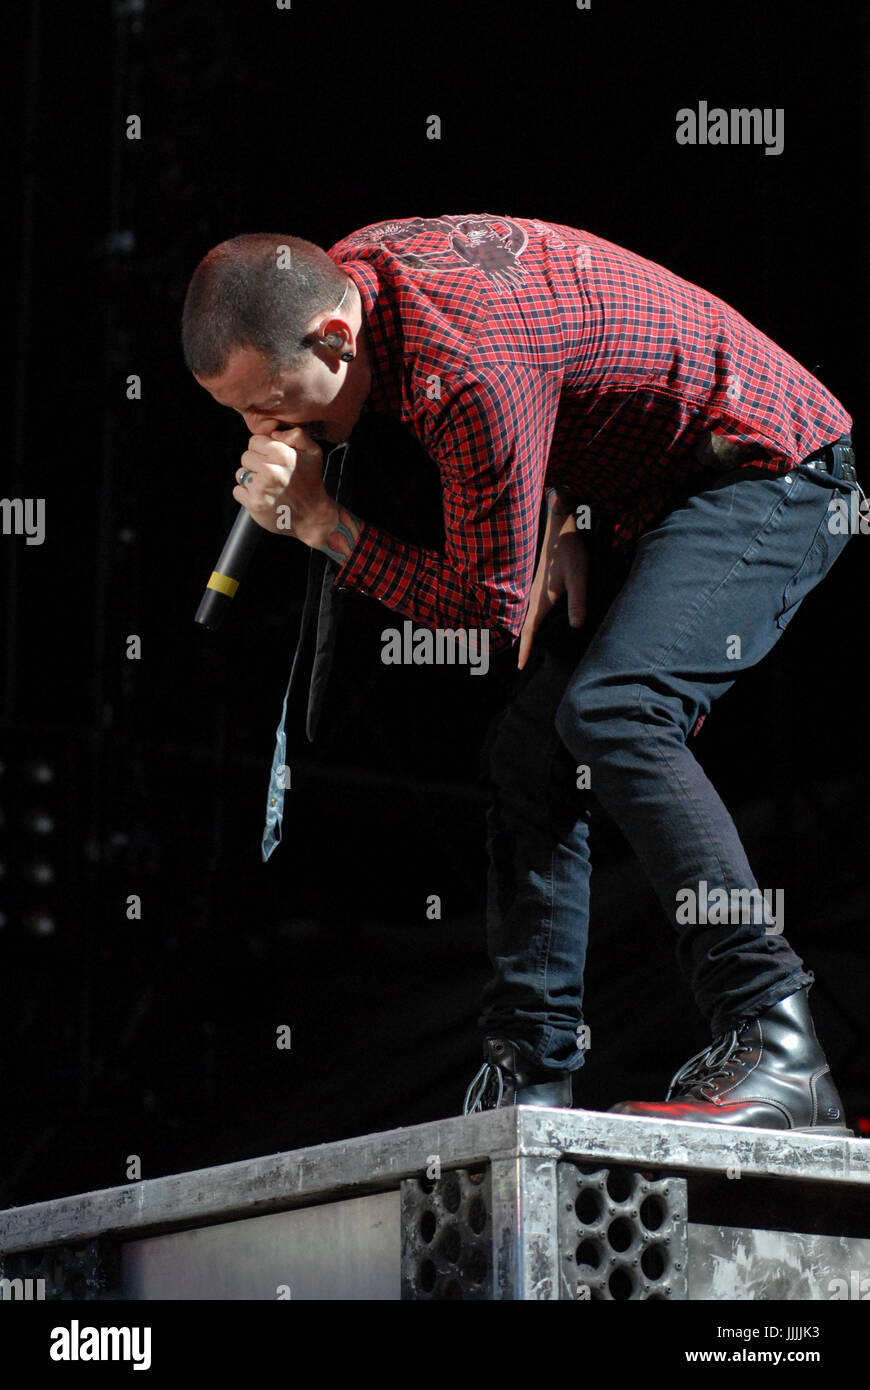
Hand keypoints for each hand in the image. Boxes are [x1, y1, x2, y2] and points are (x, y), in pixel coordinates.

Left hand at [232, 420, 337, 544]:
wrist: (312, 516)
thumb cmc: (310, 483)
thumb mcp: (313, 453)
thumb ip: (297, 435)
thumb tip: (274, 434)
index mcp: (282, 454)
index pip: (254, 441)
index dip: (262, 449)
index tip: (273, 459)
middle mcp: (270, 470)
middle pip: (246, 456)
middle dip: (256, 464)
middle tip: (272, 475)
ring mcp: (261, 488)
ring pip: (241, 473)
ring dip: (251, 479)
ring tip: (267, 486)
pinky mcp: (254, 503)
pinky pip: (237, 491)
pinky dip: (246, 494)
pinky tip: (262, 496)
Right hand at [517, 503, 588, 669]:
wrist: (561, 528)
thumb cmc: (570, 552)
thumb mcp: (578, 578)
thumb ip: (577, 602)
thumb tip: (576, 627)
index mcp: (540, 600)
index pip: (529, 631)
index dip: (525, 649)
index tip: (520, 667)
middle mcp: (534, 596)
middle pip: (525, 626)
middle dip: (523, 644)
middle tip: (521, 663)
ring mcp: (535, 589)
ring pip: (528, 616)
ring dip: (527, 632)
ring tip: (527, 646)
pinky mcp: (540, 583)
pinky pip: (532, 608)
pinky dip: (531, 620)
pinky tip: (538, 621)